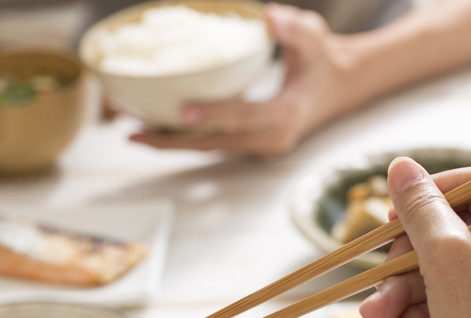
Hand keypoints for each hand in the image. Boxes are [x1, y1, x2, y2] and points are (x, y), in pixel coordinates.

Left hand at [130, 3, 354, 156]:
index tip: (182, 113)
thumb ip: (293, 27)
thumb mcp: (314, 36)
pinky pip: (211, 144)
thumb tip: (269, 16)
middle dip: (174, 140)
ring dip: (171, 143)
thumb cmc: (323, 59)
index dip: (214, 115)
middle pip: (216, 143)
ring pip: (209, 148)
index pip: (245, 116)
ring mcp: (258, 146)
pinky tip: (153, 130)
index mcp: (287, 115)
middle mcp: (270, 138)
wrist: (337, 88)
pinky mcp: (247, 145)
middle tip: (134, 131)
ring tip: (133, 133)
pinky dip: (182, 139)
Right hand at [359, 158, 470, 317]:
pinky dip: (427, 312)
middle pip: (460, 233)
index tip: (398, 207)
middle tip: (379, 278)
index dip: (436, 192)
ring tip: (376, 317)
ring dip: (407, 292)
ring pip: (452, 271)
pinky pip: (460, 298)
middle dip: (408, 261)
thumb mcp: (443, 259)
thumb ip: (420, 208)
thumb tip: (401, 166)